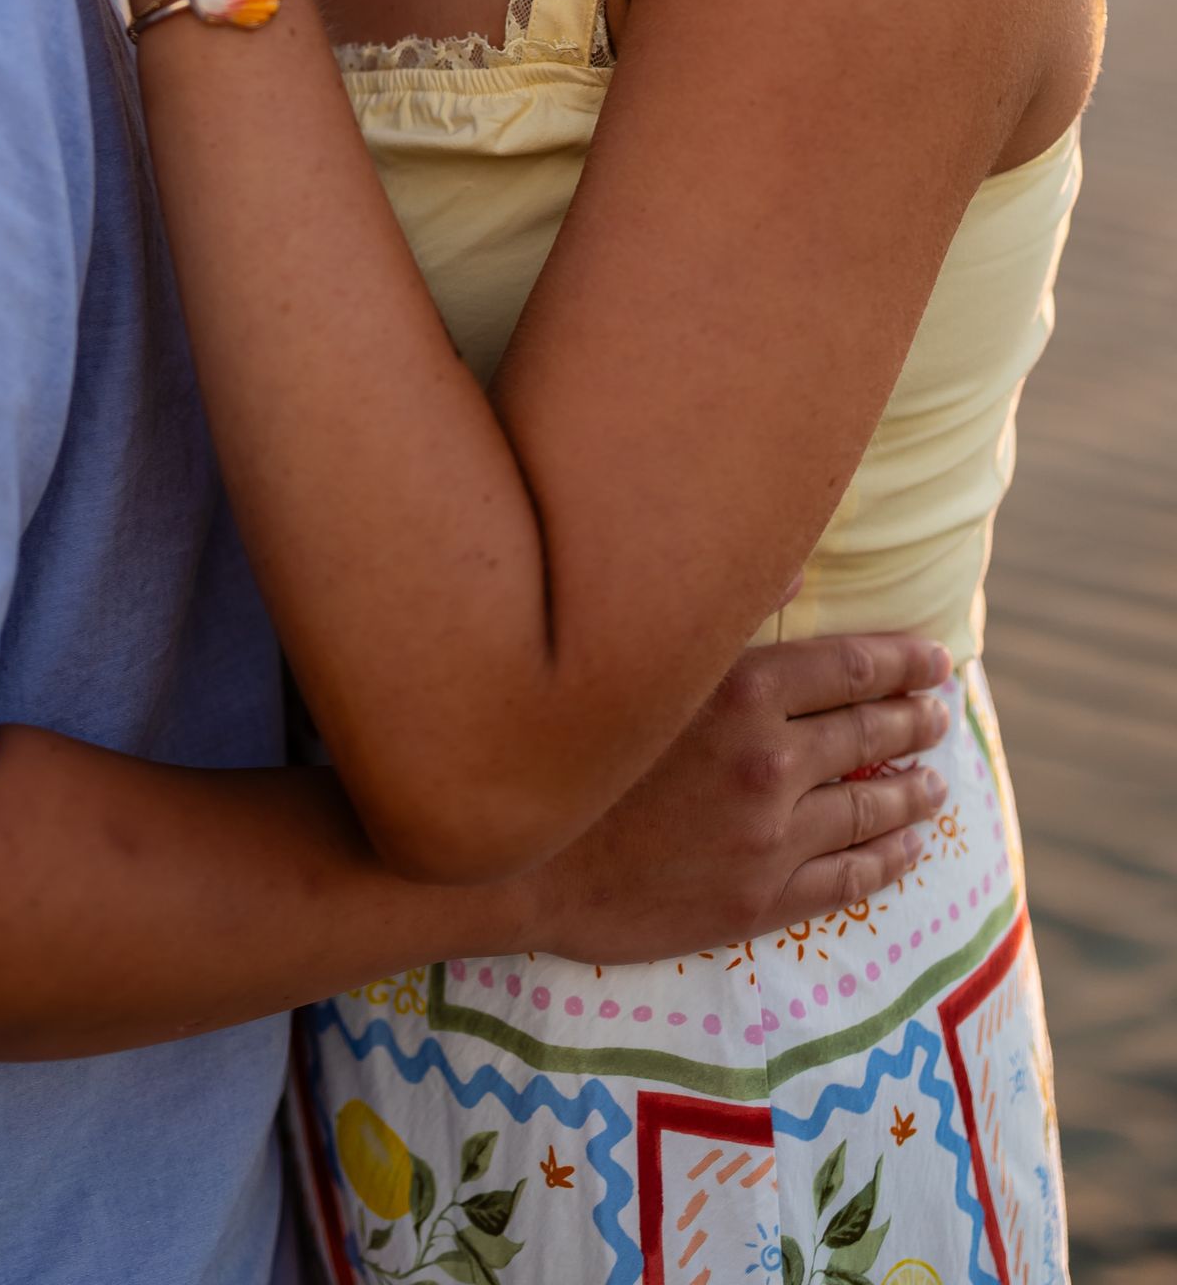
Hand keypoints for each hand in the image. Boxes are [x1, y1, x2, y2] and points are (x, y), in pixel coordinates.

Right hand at [498, 631, 952, 965]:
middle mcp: (768, 761)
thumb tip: (793, 563)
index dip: (901, 661)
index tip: (935, 658)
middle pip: (868, 733)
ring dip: (911, 791)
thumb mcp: (645, 661)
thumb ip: (725, 611)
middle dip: (914, 719)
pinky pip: (846, 879)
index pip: (851, 669)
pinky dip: (887, 860)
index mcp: (741, 691)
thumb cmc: (570, 745)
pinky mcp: (758, 899)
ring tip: (935, 782)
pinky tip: (907, 851)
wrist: (522, 860)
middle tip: (942, 712)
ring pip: (868, 808)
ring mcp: (769, 837)